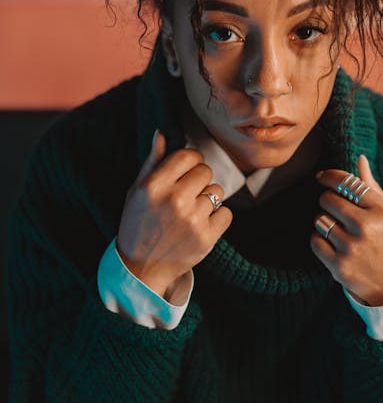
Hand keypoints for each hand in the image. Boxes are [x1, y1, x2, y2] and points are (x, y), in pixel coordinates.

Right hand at [116, 130, 232, 296]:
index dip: (191, 160)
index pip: (189, 155)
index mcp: (154, 185)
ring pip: (217, 191)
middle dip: (199, 179)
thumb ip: (152, 161)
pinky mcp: (207, 238)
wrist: (140, 269)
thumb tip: (162, 133)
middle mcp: (174, 200)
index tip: (187, 169)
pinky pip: (226, 213)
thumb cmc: (137, 224)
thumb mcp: (136, 191)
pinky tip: (200, 225)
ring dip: (207, 199)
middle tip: (186, 194)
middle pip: (206, 171)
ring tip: (190, 212)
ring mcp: (192, 219)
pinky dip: (217, 218)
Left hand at [310, 154, 382, 305]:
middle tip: (333, 207)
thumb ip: (372, 187)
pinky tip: (331, 243)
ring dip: (324, 221)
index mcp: (381, 210)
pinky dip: (319, 240)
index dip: (329, 176)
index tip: (322, 176)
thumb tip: (359, 158)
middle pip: (328, 199)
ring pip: (320, 220)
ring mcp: (351, 247)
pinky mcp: (339, 266)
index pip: (346, 182)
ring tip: (336, 228)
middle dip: (327, 200)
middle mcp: (366, 227)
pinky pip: (314, 241)